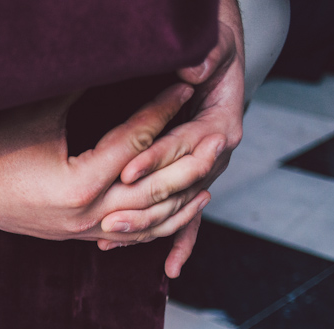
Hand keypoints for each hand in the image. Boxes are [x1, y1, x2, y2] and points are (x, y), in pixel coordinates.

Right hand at [0, 83, 221, 248]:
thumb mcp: (40, 109)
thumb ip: (85, 83)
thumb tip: (122, 51)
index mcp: (78, 181)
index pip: (136, 141)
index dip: (163, 109)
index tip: (184, 84)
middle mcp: (84, 213)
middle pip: (154, 189)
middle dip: (189, 163)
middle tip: (217, 137)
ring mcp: (80, 230)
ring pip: (146, 222)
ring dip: (180, 202)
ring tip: (207, 180)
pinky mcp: (73, 237)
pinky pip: (125, 237)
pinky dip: (153, 226)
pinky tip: (173, 212)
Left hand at [110, 0, 244, 277]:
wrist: (224, 63)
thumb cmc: (210, 54)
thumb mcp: (203, 53)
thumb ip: (199, 59)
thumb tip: (191, 68)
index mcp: (220, 124)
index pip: (181, 146)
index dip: (152, 159)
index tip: (122, 171)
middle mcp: (216, 152)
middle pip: (178, 186)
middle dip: (141, 206)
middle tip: (108, 220)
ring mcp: (205, 171)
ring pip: (180, 207)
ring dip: (150, 226)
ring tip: (112, 238)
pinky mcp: (194, 180)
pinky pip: (188, 218)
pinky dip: (180, 241)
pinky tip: (167, 270)